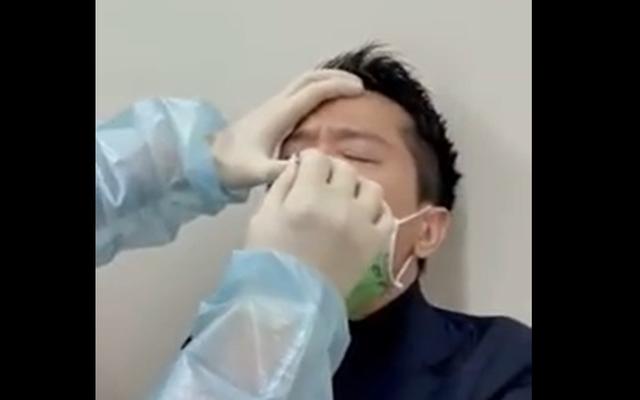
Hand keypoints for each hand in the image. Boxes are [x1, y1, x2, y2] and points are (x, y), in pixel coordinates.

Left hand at [212, 70, 363, 189]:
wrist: (204, 160)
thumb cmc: (230, 166)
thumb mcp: (256, 172)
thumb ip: (281, 172)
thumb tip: (307, 170)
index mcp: (279, 114)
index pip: (313, 91)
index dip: (338, 87)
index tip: (360, 91)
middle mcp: (277, 105)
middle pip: (309, 79)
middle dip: (335, 77)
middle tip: (359, 85)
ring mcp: (272, 107)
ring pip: (302, 83)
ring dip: (325, 81)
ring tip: (346, 90)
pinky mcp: (269, 114)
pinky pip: (298, 93)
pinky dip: (316, 91)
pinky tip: (323, 105)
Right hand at [245, 149, 393, 295]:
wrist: (290, 304)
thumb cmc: (267, 261)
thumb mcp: (262, 218)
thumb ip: (281, 186)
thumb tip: (298, 165)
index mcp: (307, 196)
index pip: (317, 158)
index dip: (308, 162)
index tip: (304, 172)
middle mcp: (340, 204)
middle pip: (345, 168)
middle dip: (332, 172)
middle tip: (323, 187)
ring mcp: (362, 223)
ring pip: (371, 187)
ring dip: (357, 188)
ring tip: (347, 200)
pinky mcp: (376, 243)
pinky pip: (387, 214)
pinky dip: (376, 210)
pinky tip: (363, 216)